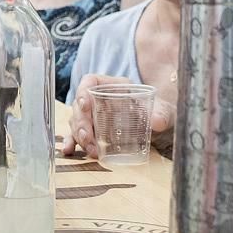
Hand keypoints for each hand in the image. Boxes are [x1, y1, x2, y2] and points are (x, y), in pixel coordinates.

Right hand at [62, 74, 176, 156]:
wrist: (158, 127)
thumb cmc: (157, 112)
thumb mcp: (163, 110)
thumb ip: (162, 113)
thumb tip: (157, 121)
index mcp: (113, 86)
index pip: (90, 81)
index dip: (83, 90)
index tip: (84, 104)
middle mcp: (99, 99)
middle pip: (80, 105)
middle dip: (81, 122)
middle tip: (89, 138)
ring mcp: (94, 116)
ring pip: (77, 121)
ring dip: (79, 135)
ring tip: (91, 150)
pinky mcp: (93, 131)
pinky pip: (77, 134)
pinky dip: (72, 142)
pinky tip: (70, 151)